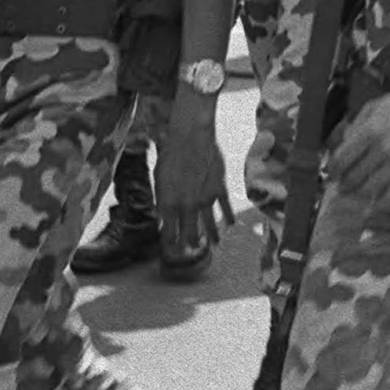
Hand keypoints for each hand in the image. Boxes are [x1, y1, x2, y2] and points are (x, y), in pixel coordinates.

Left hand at [153, 103, 234, 261]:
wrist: (190, 137)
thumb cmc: (170, 156)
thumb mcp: (159, 180)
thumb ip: (163, 200)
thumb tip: (163, 216)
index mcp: (168, 204)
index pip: (168, 234)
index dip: (170, 246)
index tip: (172, 252)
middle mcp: (187, 206)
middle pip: (190, 234)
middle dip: (191, 245)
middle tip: (193, 251)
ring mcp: (205, 199)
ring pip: (210, 225)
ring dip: (212, 236)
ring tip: (214, 244)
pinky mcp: (219, 189)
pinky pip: (225, 208)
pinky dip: (228, 217)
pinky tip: (230, 224)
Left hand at [328, 77, 389, 208]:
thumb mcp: (374, 107)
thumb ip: (356, 127)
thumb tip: (341, 148)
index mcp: (370, 130)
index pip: (341, 160)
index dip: (332, 170)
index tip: (332, 173)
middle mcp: (383, 147)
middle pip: (352, 177)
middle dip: (343, 184)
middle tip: (342, 185)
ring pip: (369, 190)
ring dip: (358, 194)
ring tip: (356, 192)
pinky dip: (380, 204)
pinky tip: (374, 203)